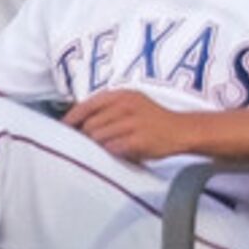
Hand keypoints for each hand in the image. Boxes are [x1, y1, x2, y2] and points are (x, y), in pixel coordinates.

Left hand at [66, 88, 205, 161]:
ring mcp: (132, 123)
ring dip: (99, 146)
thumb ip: (108, 107)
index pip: (86, 106)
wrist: (183, 130)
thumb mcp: (132, 102)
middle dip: (87, 136)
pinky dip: (112, 152)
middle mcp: (125, 107)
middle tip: (89, 144)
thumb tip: (80, 120)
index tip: (65, 128)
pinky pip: (112, 148)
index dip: (72, 119)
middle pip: (89, 125)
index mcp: (121, 95)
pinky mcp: (138, 140)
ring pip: (98, 138)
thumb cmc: (155, 119)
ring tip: (110, 147)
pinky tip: (120, 152)